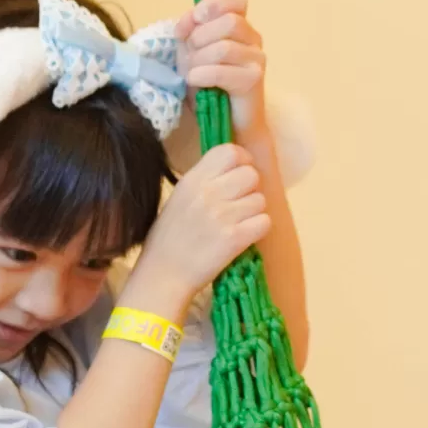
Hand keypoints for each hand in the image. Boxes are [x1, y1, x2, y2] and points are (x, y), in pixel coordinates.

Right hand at [135, 140, 267, 302]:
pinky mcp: (235, 238)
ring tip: (236, 225)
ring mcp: (222, 215)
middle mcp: (208, 193)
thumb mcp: (178, 199)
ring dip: (254, 212)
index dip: (242, 161)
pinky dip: (258, 230)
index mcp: (192, 180)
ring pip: (260, 200)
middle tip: (239, 206)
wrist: (162, 276)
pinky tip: (242, 238)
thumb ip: (203, 181)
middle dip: (250, 189)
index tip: (239, 176)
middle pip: (251, 174)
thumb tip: (233, 168)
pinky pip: (265, 222)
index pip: (230, 151)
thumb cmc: (168, 239)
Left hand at [173, 0, 268, 139]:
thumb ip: (189, 31)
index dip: (212, 5)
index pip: (235, 0)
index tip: (192, 22)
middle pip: (228, 22)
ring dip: (198, 61)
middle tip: (189, 58)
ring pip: (223, 47)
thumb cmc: (208, 86)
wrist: (225, 122)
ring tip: (192, 74)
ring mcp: (257, 59)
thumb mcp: (191, 53)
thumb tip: (187, 21)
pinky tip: (195, 82)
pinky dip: (201, 75)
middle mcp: (253, 39)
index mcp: (239, 27)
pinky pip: (222, 70)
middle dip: (200, 39)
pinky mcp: (254, 80)